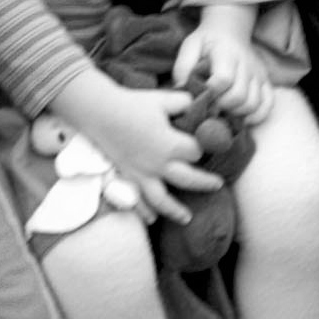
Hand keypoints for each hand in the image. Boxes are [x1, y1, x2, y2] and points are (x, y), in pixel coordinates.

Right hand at [69, 73, 205, 222]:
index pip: (196, 152)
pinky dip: (143, 212)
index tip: (203, 144)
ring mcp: (142, 174)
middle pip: (189, 179)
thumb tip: (197, 107)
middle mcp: (159, 165)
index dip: (202, 147)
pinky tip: (151, 219)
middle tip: (217, 185)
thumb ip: (185, 103)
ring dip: (176, 211)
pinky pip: (137, 200)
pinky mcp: (127, 177)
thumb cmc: (133, 104)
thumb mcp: (164, 99)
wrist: (100, 112)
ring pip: (163, 200)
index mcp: (171, 145)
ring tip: (187, 218)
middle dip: (205, 182)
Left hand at [175, 12, 271, 126]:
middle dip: (222, 106)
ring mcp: (259, 75)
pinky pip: (268, 105)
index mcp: (227, 53)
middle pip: (239, 96)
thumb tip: (181, 90)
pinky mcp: (266, 82)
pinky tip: (242, 119)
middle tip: (211, 107)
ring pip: (253, 103)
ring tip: (224, 112)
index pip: (224, 79)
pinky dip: (256, 116)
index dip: (211, 92)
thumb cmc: (207, 42)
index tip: (202, 95)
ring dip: (236, 114)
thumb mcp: (190, 46)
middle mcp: (247, 64)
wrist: (230, 30)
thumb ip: (183, 67)